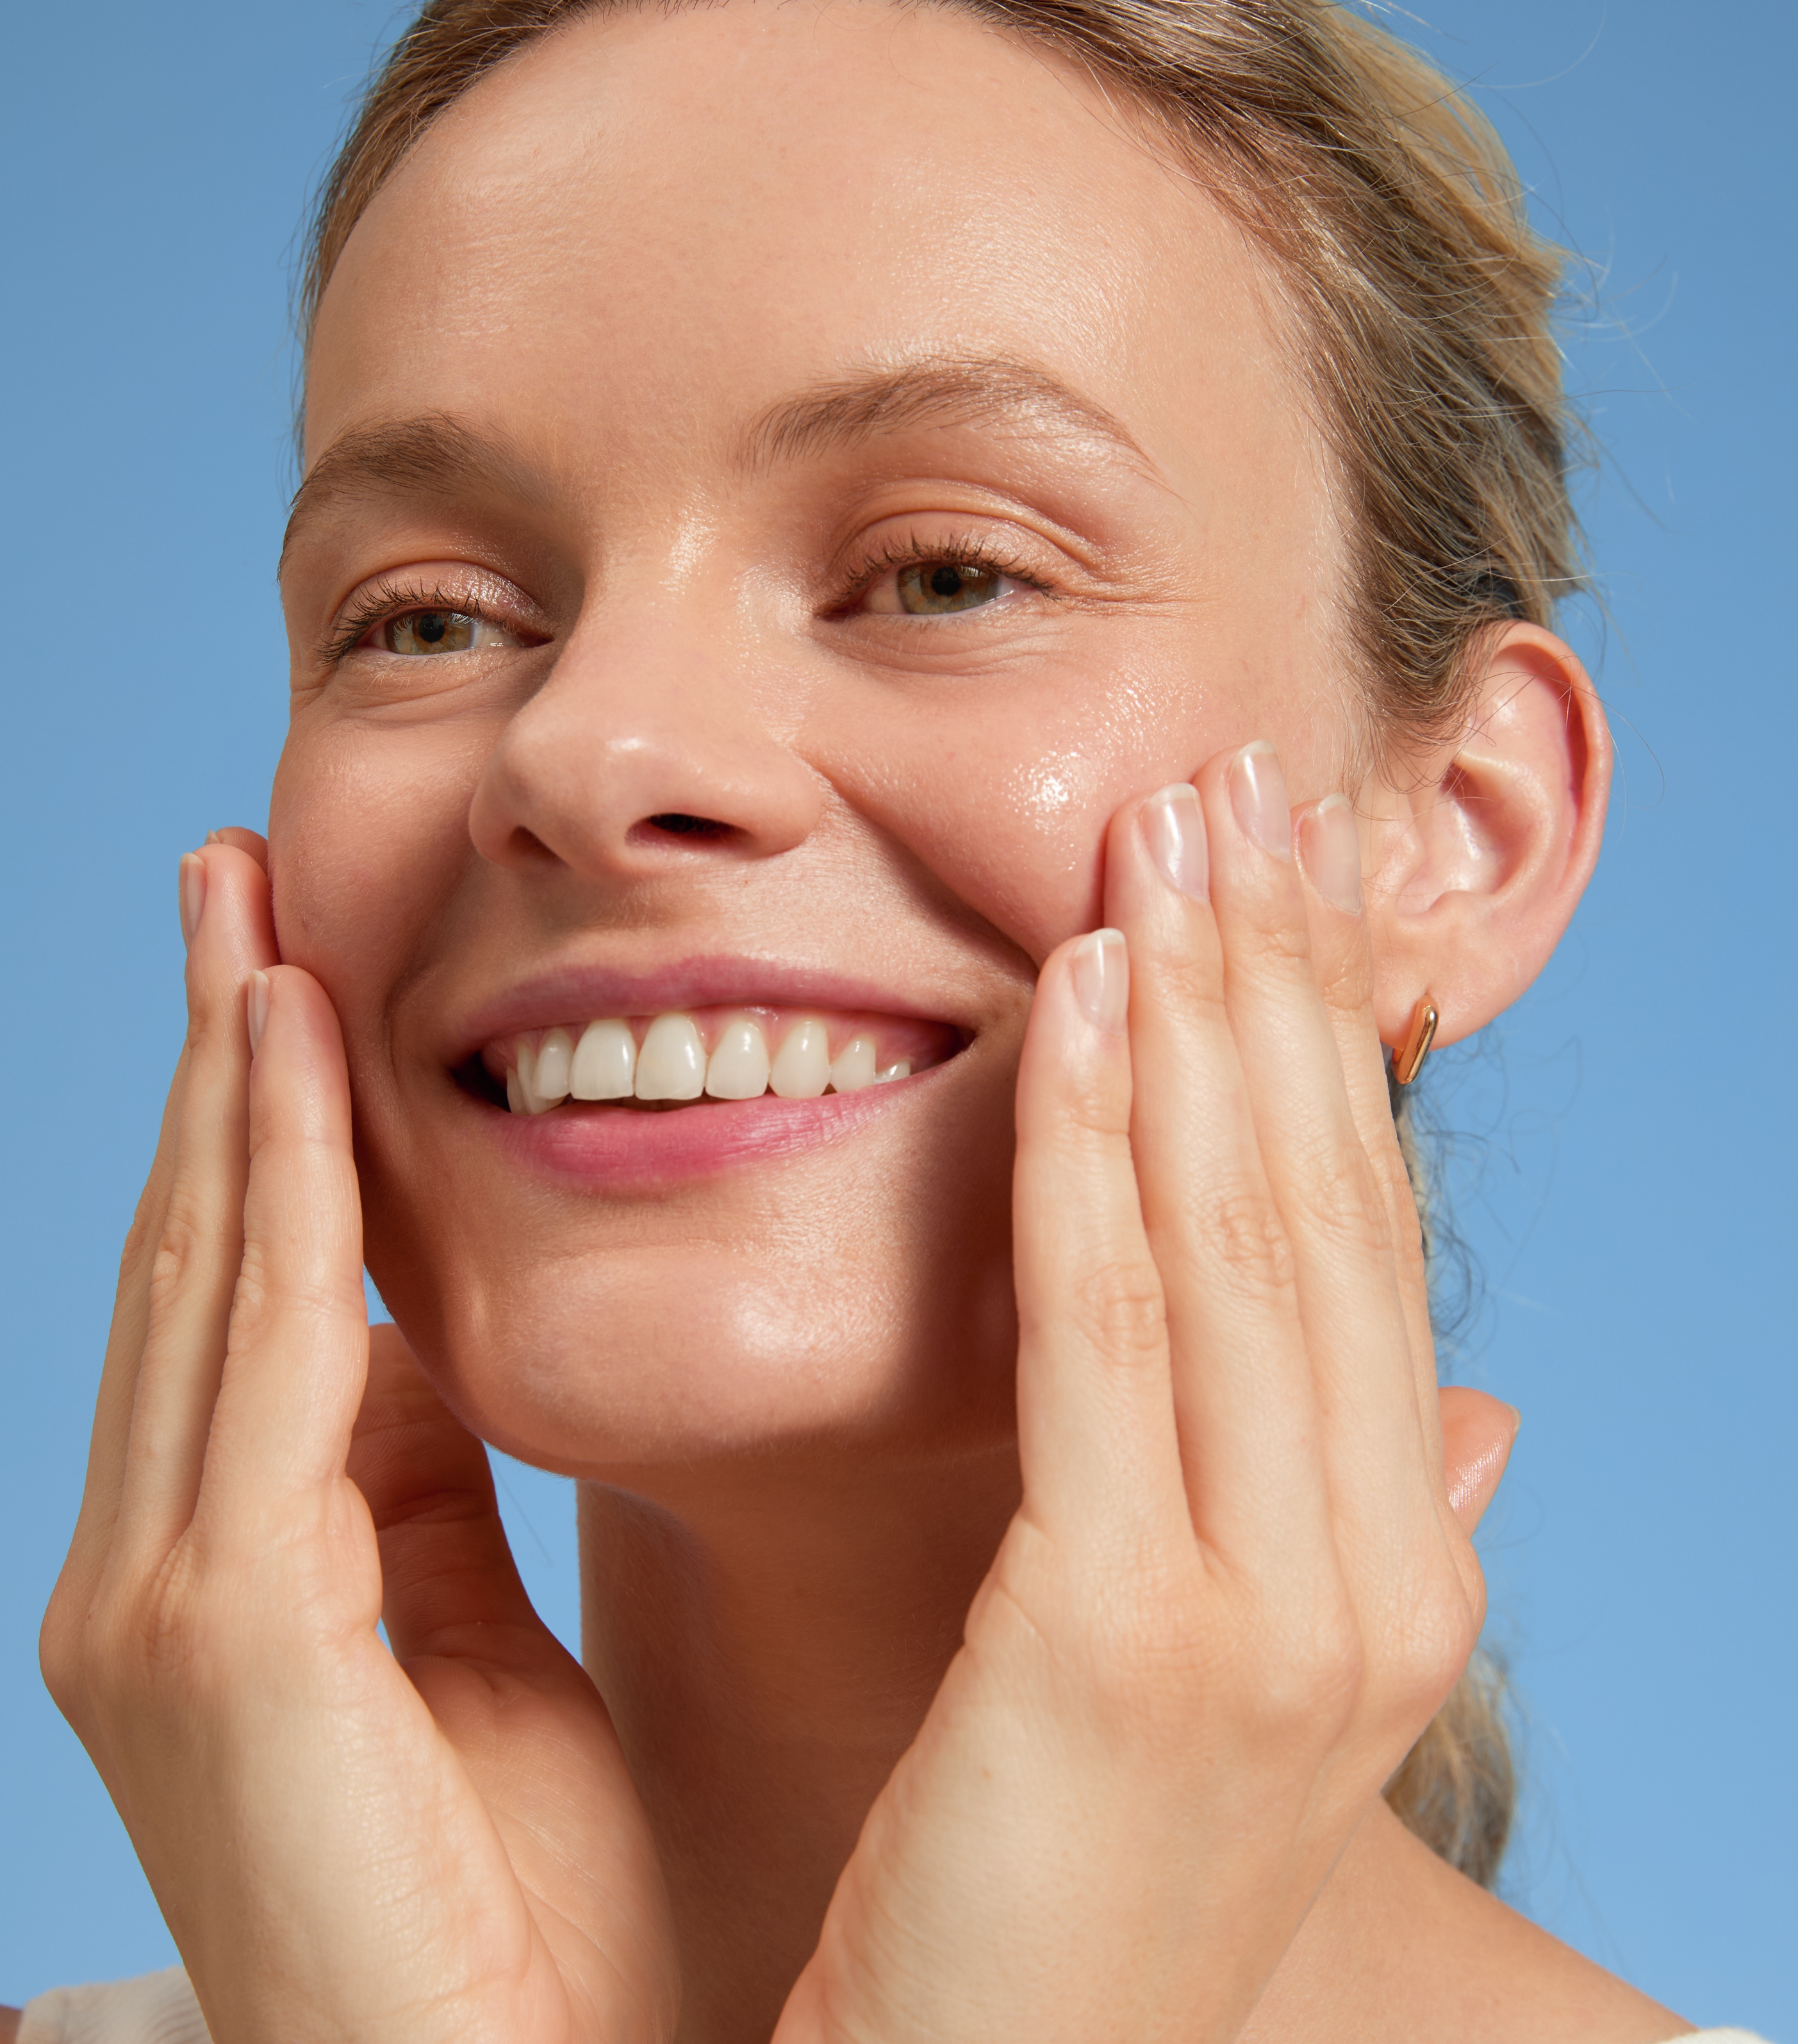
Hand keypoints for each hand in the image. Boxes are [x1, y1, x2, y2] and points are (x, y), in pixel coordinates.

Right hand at [41, 838, 677, 2043]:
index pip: (250, 1298)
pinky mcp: (210, 1642)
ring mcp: (157, 1610)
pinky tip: (290, 1054)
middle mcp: (157, 1576)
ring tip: (252, 915)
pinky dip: (273, 1196)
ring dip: (228, 1088)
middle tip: (237, 879)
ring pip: (205, 1278)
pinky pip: (261, 1358)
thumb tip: (423, 1333)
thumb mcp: (476, 1636)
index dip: (262, 1125)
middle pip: (200, 1257)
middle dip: (216, 1063)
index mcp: (239, 1574)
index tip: (290, 972)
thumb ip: (424, 1493)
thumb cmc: (540, 1903)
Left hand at [773, 746, 1516, 2043]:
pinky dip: (1093, 1140)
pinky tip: (1069, 991)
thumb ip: (1326, 1520)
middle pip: (1327, 1209)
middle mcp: (1377, 1581)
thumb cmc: (1043, 1879)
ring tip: (1173, 829)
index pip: (1359, 1251)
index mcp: (1392, 1574)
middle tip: (1243, 780)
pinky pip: (1108, 1329)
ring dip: (1206, 1010)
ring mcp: (1280, 1615)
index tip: (1284, 880)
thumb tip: (1473, 1415)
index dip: (1327, 1048)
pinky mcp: (1135, 1642)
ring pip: (1244, 1238)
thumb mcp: (1208, 1681)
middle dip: (1285, 980)